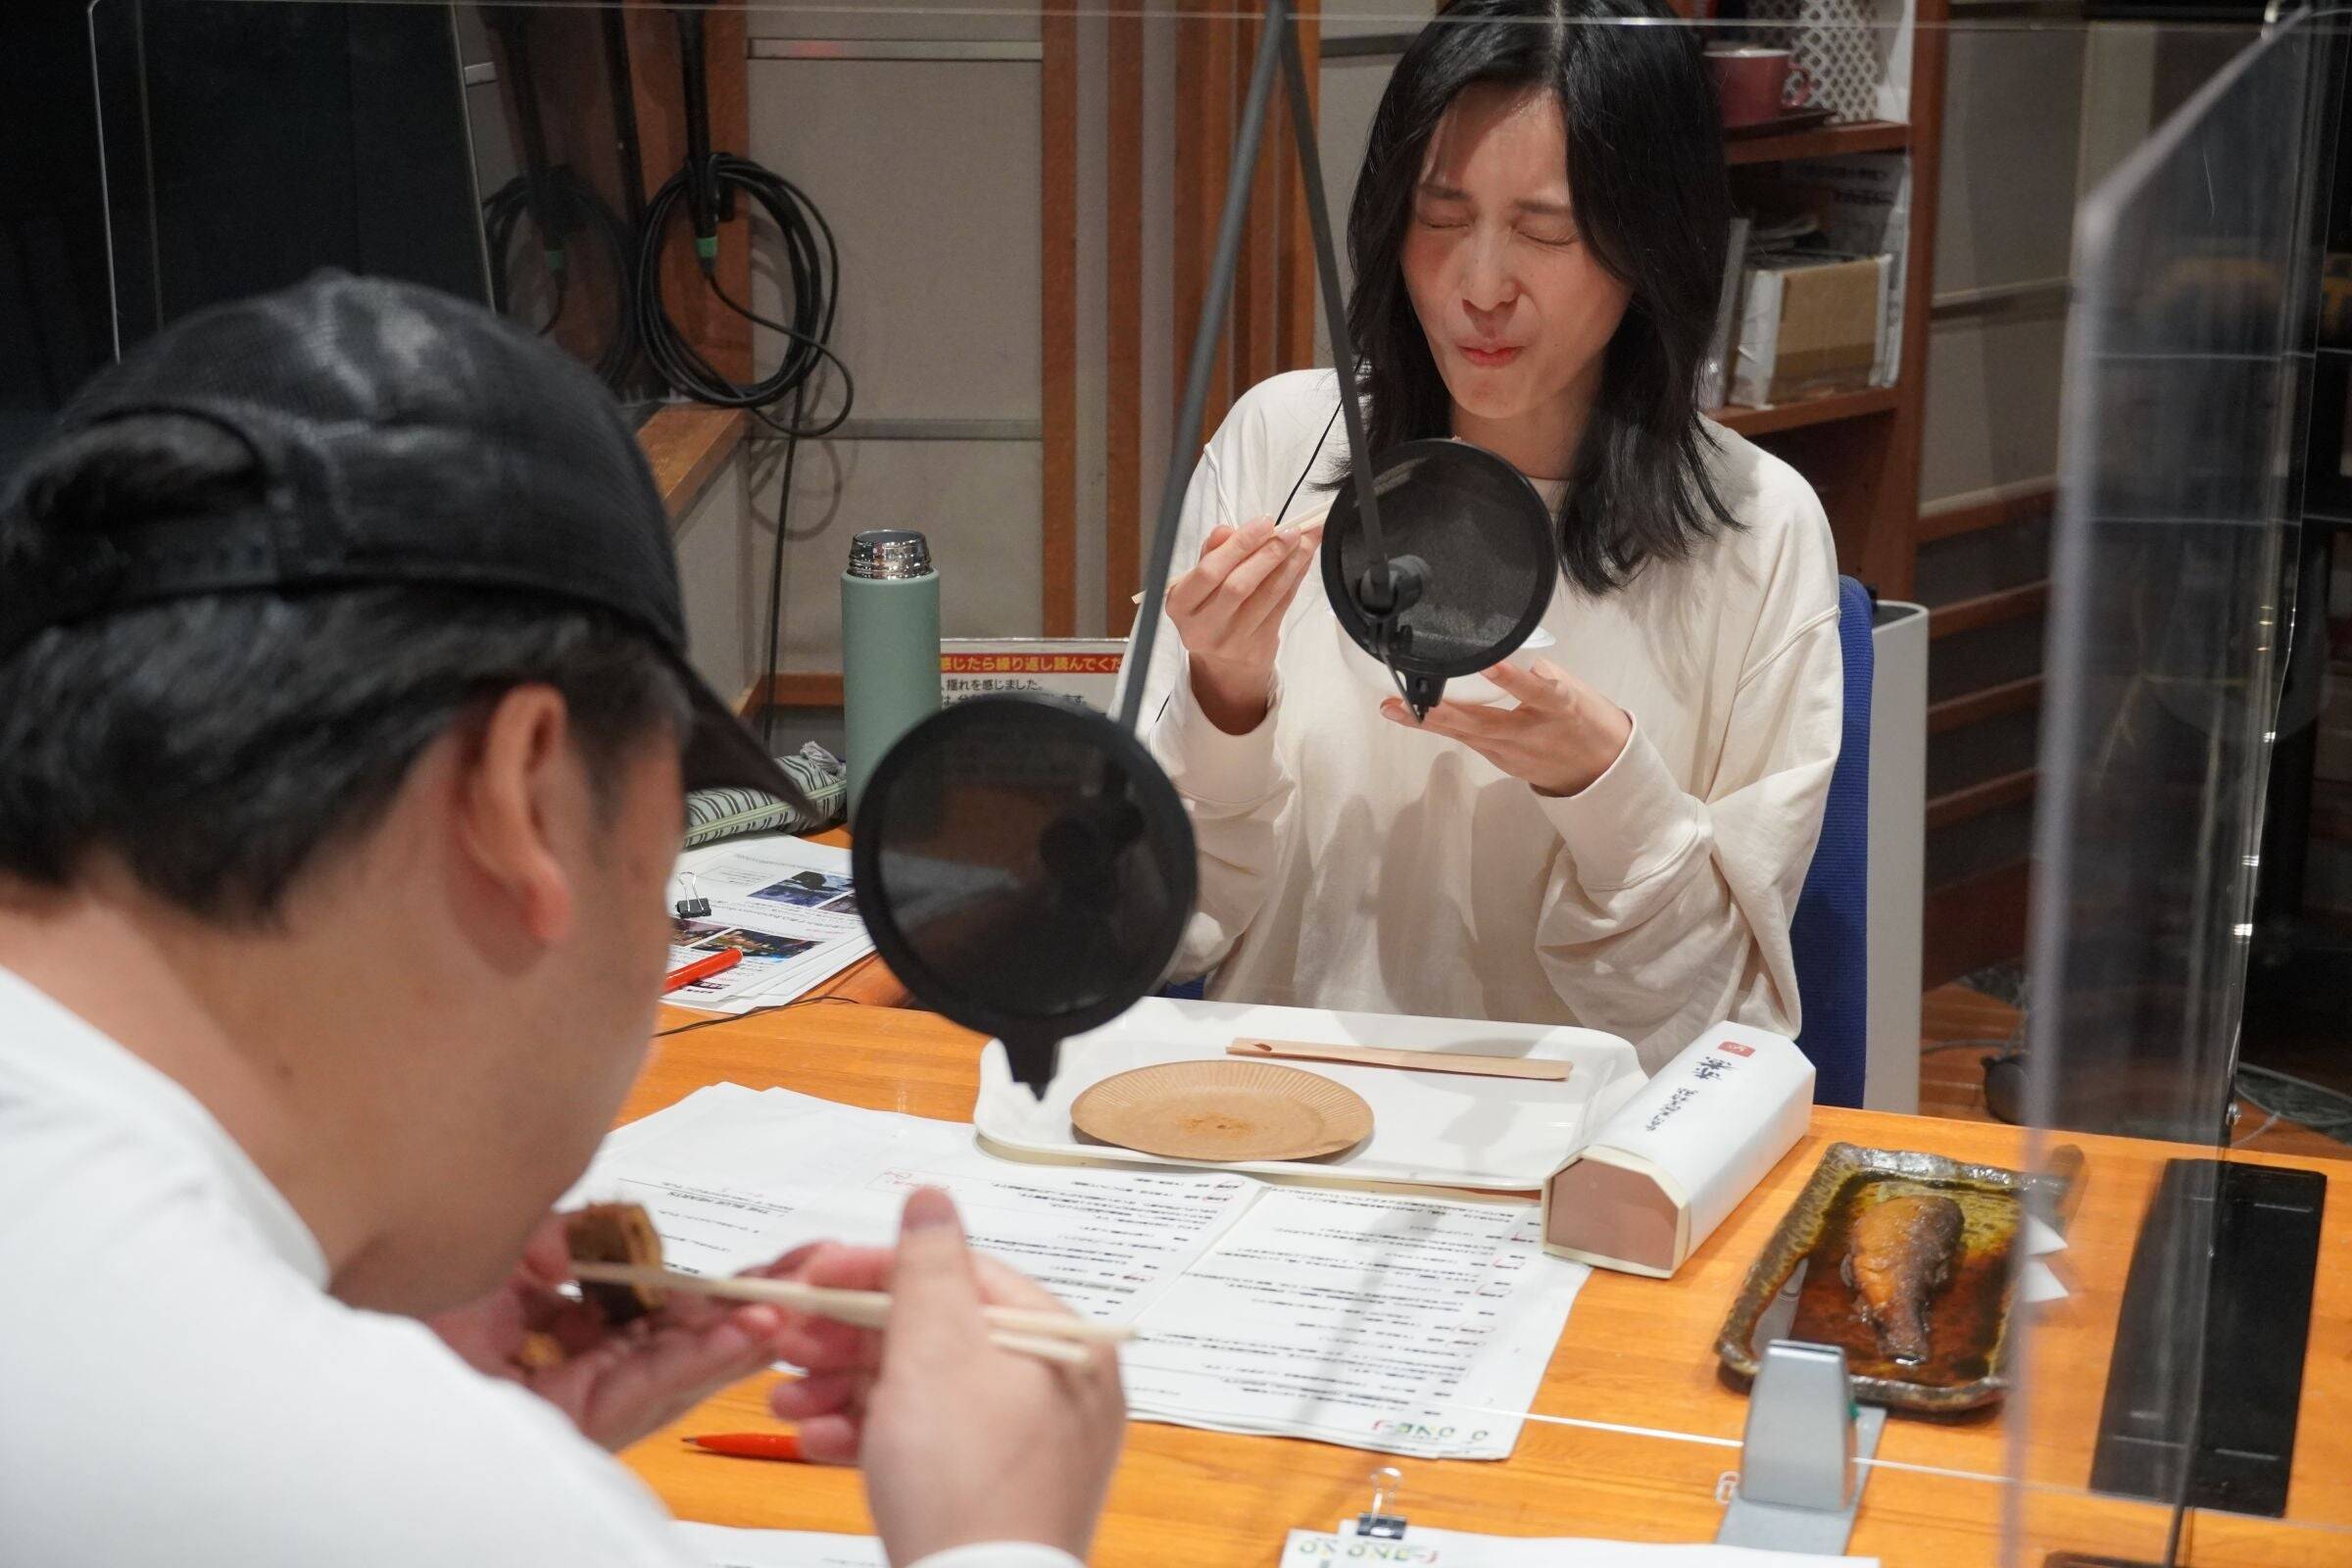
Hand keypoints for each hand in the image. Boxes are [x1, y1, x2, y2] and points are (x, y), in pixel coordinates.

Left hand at [425, 1214, 788, 1451]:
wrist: (352, 1367)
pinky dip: (701, 1359)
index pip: (654, 1313)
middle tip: (809, 1281)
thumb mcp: (498, 1253)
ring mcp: (578, 1404)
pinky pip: (649, 1389)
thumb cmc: (400, 1316)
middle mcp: (574, 1373)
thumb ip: (561, 1238)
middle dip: (748, 1311)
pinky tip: (747, 1335)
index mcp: (557, 1336)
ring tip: (794, 1307)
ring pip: (678, 1370)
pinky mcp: (575, 1427)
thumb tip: (609, 1224)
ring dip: (739, 1337)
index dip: (712, 1289)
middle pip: (680, 1343)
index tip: (765, 1265)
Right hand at [766, 1189, 1125, 1563]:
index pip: (963, 1276)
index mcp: (1064, 1343)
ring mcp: (1027, 1447)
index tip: (818, 1274)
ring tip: (787, 1398)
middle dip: (851, 1340)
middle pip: (939, 1336)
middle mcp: (1058, 1390)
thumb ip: (926, 1268)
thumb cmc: (966, 1482)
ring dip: (847, 1388)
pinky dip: (873, 1437)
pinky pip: (930, 1445)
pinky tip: (817, 1440)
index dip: (880, 1270)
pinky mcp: (993, 1494)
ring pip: (926, 1392)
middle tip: (789, 1344)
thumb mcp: (934, 1352)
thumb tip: (931, 1199)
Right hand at [1167, 513, 1318, 733]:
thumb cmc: (1209, 609)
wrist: (1223, 663)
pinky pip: (1282, 605)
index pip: (1209, 571)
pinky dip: (1296, 578)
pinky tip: (1304, 558)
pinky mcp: (1258, 645)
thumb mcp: (1198, 584)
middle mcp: (1203, 626)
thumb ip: (1211, 554)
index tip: (1264, 522)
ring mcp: (1232, 640)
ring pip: (1267, 595)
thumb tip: (1225, 529)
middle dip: (1269, 553)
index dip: (1239, 545)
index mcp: (1181, 605)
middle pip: (1239, 585)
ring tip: (1306, 539)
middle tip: (1291, 530)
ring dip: (1291, 563)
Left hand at [1380, 656, 1633, 796]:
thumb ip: (1544, 673)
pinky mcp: (1500, 761)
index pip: (1534, 691)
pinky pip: (1468, 739)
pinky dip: (1443, 726)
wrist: (1600, 773)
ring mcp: (1512, 753)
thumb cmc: (1590, 722)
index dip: (1511, 678)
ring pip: (1465, 734)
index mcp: (1558, 708)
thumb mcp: (1580, 691)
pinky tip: (1415, 715)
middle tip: (1401, 699)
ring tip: (1392, 707)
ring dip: (1427, 721)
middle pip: (1480, 723)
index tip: (1487, 663)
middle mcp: (1530, 733)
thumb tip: (1510, 659)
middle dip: (1438, 711)